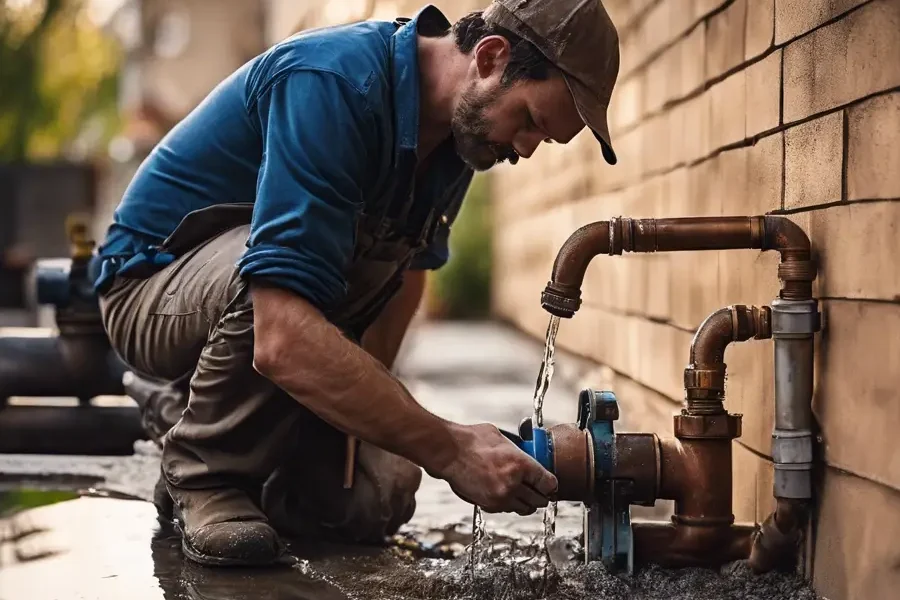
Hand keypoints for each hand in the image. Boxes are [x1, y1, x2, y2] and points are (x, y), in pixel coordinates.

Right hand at [436, 423, 557, 514]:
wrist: (448, 452)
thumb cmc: (471, 440)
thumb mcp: (502, 437)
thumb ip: (517, 449)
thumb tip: (525, 450)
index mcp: (521, 465)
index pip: (548, 483)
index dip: (550, 484)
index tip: (549, 484)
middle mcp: (513, 484)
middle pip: (540, 500)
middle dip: (541, 495)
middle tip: (539, 491)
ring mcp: (500, 497)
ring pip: (524, 508)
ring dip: (526, 502)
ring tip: (523, 493)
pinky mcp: (488, 505)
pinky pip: (507, 510)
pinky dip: (509, 504)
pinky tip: (505, 494)